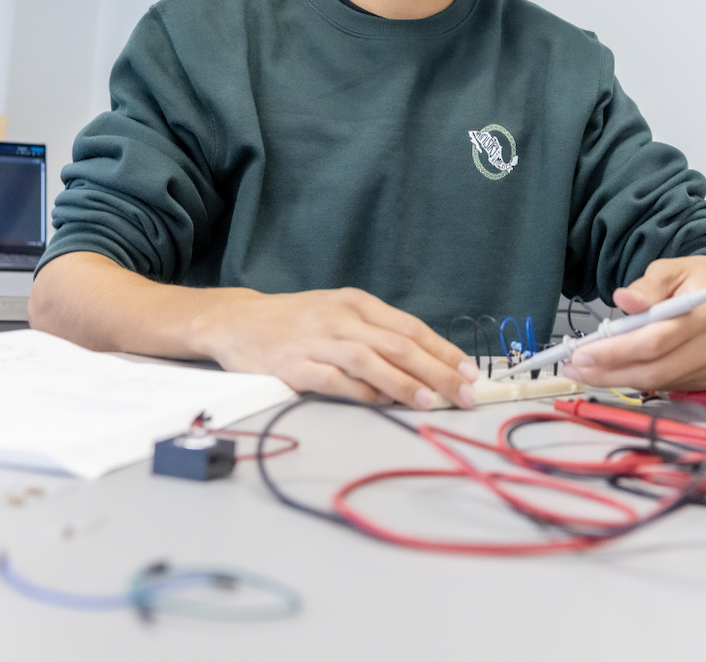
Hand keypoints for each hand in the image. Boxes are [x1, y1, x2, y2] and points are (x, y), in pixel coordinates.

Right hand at [195, 287, 479, 409]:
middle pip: (397, 344)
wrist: (235, 321)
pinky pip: (333, 380)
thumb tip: (426, 366)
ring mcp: (314, 341)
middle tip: (465, 394)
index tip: (469, 372)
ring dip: (404, 382)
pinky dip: (360, 392)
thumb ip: (376, 334)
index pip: (409, 326)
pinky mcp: (291, 366)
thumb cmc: (295, 321)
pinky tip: (381, 404)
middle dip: (436, 370)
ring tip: (431, 401)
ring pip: (369, 360)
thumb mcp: (338, 314)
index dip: (442, 350)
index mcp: (355, 302)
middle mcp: (338, 318)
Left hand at [564, 255, 705, 392]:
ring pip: (658, 382)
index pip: (656, 339)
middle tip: (574, 367)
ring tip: (585, 371)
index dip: (617, 350)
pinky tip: (615, 372)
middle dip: (609, 371)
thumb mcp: (679, 268)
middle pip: (654, 368)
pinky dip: (638, 380)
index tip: (582, 352)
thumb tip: (623, 299)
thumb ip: (649, 284)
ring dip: (617, 379)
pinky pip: (668, 385)